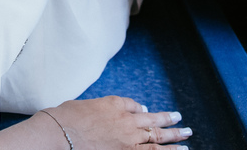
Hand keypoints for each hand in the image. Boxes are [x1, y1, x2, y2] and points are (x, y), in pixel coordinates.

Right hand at [44, 96, 191, 148]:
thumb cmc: (67, 118)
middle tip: (184, 125)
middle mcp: (126, 123)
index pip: (134, 107)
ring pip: (157, 141)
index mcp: (115, 106)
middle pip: (153, 123)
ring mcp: (127, 142)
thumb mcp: (88, 104)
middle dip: (170, 124)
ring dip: (174, 141)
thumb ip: (110, 105)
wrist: (59, 134)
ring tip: (187, 141)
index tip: (151, 113)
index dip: (144, 111)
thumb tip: (130, 107)